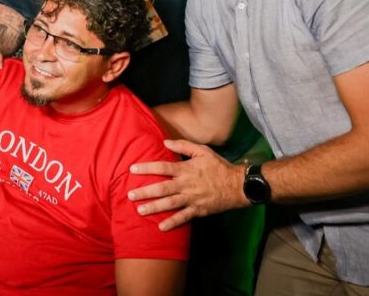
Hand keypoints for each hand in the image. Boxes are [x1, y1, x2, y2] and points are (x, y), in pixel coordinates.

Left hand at [127, 139, 247, 230]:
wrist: (238, 186)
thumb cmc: (219, 166)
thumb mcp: (203, 151)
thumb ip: (183, 146)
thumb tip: (165, 142)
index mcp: (186, 169)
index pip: (163, 168)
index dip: (147, 168)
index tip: (132, 169)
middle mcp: (187, 185)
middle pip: (163, 188)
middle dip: (145, 192)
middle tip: (130, 195)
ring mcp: (192, 199)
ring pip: (170, 204)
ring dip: (154, 208)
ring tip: (140, 210)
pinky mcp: (199, 210)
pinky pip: (184, 217)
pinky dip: (173, 223)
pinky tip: (161, 227)